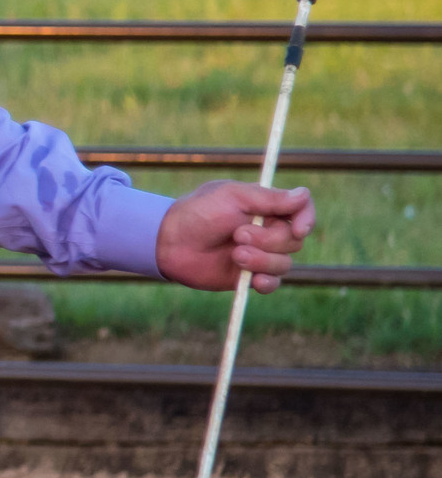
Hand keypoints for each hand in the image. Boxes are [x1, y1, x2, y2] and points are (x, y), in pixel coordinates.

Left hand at [156, 181, 314, 292]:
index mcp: (266, 208)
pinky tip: (252, 279)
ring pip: (284, 263)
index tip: (298, 229)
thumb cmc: (197, 212)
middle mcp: (267, 231)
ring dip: (261, 260)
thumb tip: (304, 194)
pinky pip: (272, 283)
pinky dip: (266, 282)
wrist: (169, 241)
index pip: (302, 211)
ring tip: (234, 254)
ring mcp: (259, 255)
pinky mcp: (248, 276)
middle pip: (293, 241)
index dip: (306, 220)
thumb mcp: (231, 196)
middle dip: (268, 240)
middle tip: (237, 234)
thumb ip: (268, 198)